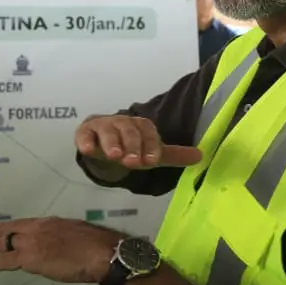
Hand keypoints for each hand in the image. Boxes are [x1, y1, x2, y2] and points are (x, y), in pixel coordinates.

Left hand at [0, 217, 121, 282]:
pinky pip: (6, 261)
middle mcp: (34, 230)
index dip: (1, 227)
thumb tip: (53, 241)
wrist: (100, 252)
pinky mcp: (31, 259)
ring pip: (1, 241)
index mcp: (45, 223)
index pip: (18, 225)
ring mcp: (31, 243)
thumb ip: (58, 235)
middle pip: (5, 229)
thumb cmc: (94, 243)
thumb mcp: (73, 231)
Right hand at [75, 115, 201, 168]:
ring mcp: (103, 126)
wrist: (101, 142)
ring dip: (112, 142)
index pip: (148, 133)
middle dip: (132, 146)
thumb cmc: (129, 146)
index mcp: (140, 126)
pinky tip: (87, 150)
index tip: (151, 161)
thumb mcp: (150, 153)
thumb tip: (201, 156)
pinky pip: (84, 134)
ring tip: (115, 155)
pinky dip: (85, 141)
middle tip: (133, 162)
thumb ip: (173, 155)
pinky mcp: (85, 132)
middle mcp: (122, 122)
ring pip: (108, 131)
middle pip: (129, 130)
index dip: (150, 146)